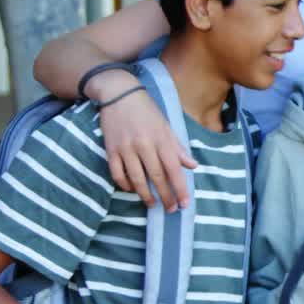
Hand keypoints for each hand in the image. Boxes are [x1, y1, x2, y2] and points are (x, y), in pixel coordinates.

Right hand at [93, 71, 196, 210]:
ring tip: (153, 204)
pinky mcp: (110, 150)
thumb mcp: (166, 126)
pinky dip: (125, 184)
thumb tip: (192, 166)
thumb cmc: (147, 110)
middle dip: (166, 196)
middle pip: (157, 177)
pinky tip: (132, 190)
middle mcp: (144, 146)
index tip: (185, 204)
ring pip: (136, 179)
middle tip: (171, 210)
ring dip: (145, 195)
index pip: (174, 170)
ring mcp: (126, 149)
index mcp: (161, 140)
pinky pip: (117, 173)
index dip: (180, 189)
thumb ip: (178, 147)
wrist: (119, 93)